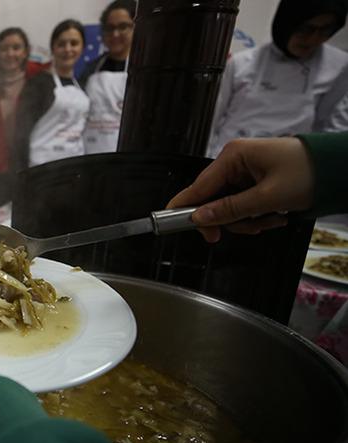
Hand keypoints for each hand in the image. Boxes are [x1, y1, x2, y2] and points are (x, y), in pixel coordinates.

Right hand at [167, 138, 313, 242]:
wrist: (340, 169)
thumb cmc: (308, 173)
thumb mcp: (267, 197)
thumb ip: (230, 209)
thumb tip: (199, 218)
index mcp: (233, 156)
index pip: (198, 186)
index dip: (186, 207)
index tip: (170, 224)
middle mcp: (235, 162)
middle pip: (213, 200)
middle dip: (231, 218)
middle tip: (247, 228)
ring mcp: (246, 172)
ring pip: (229, 206)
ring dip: (248, 219)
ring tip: (273, 219)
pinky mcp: (256, 181)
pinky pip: (243, 204)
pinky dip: (256, 215)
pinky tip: (275, 215)